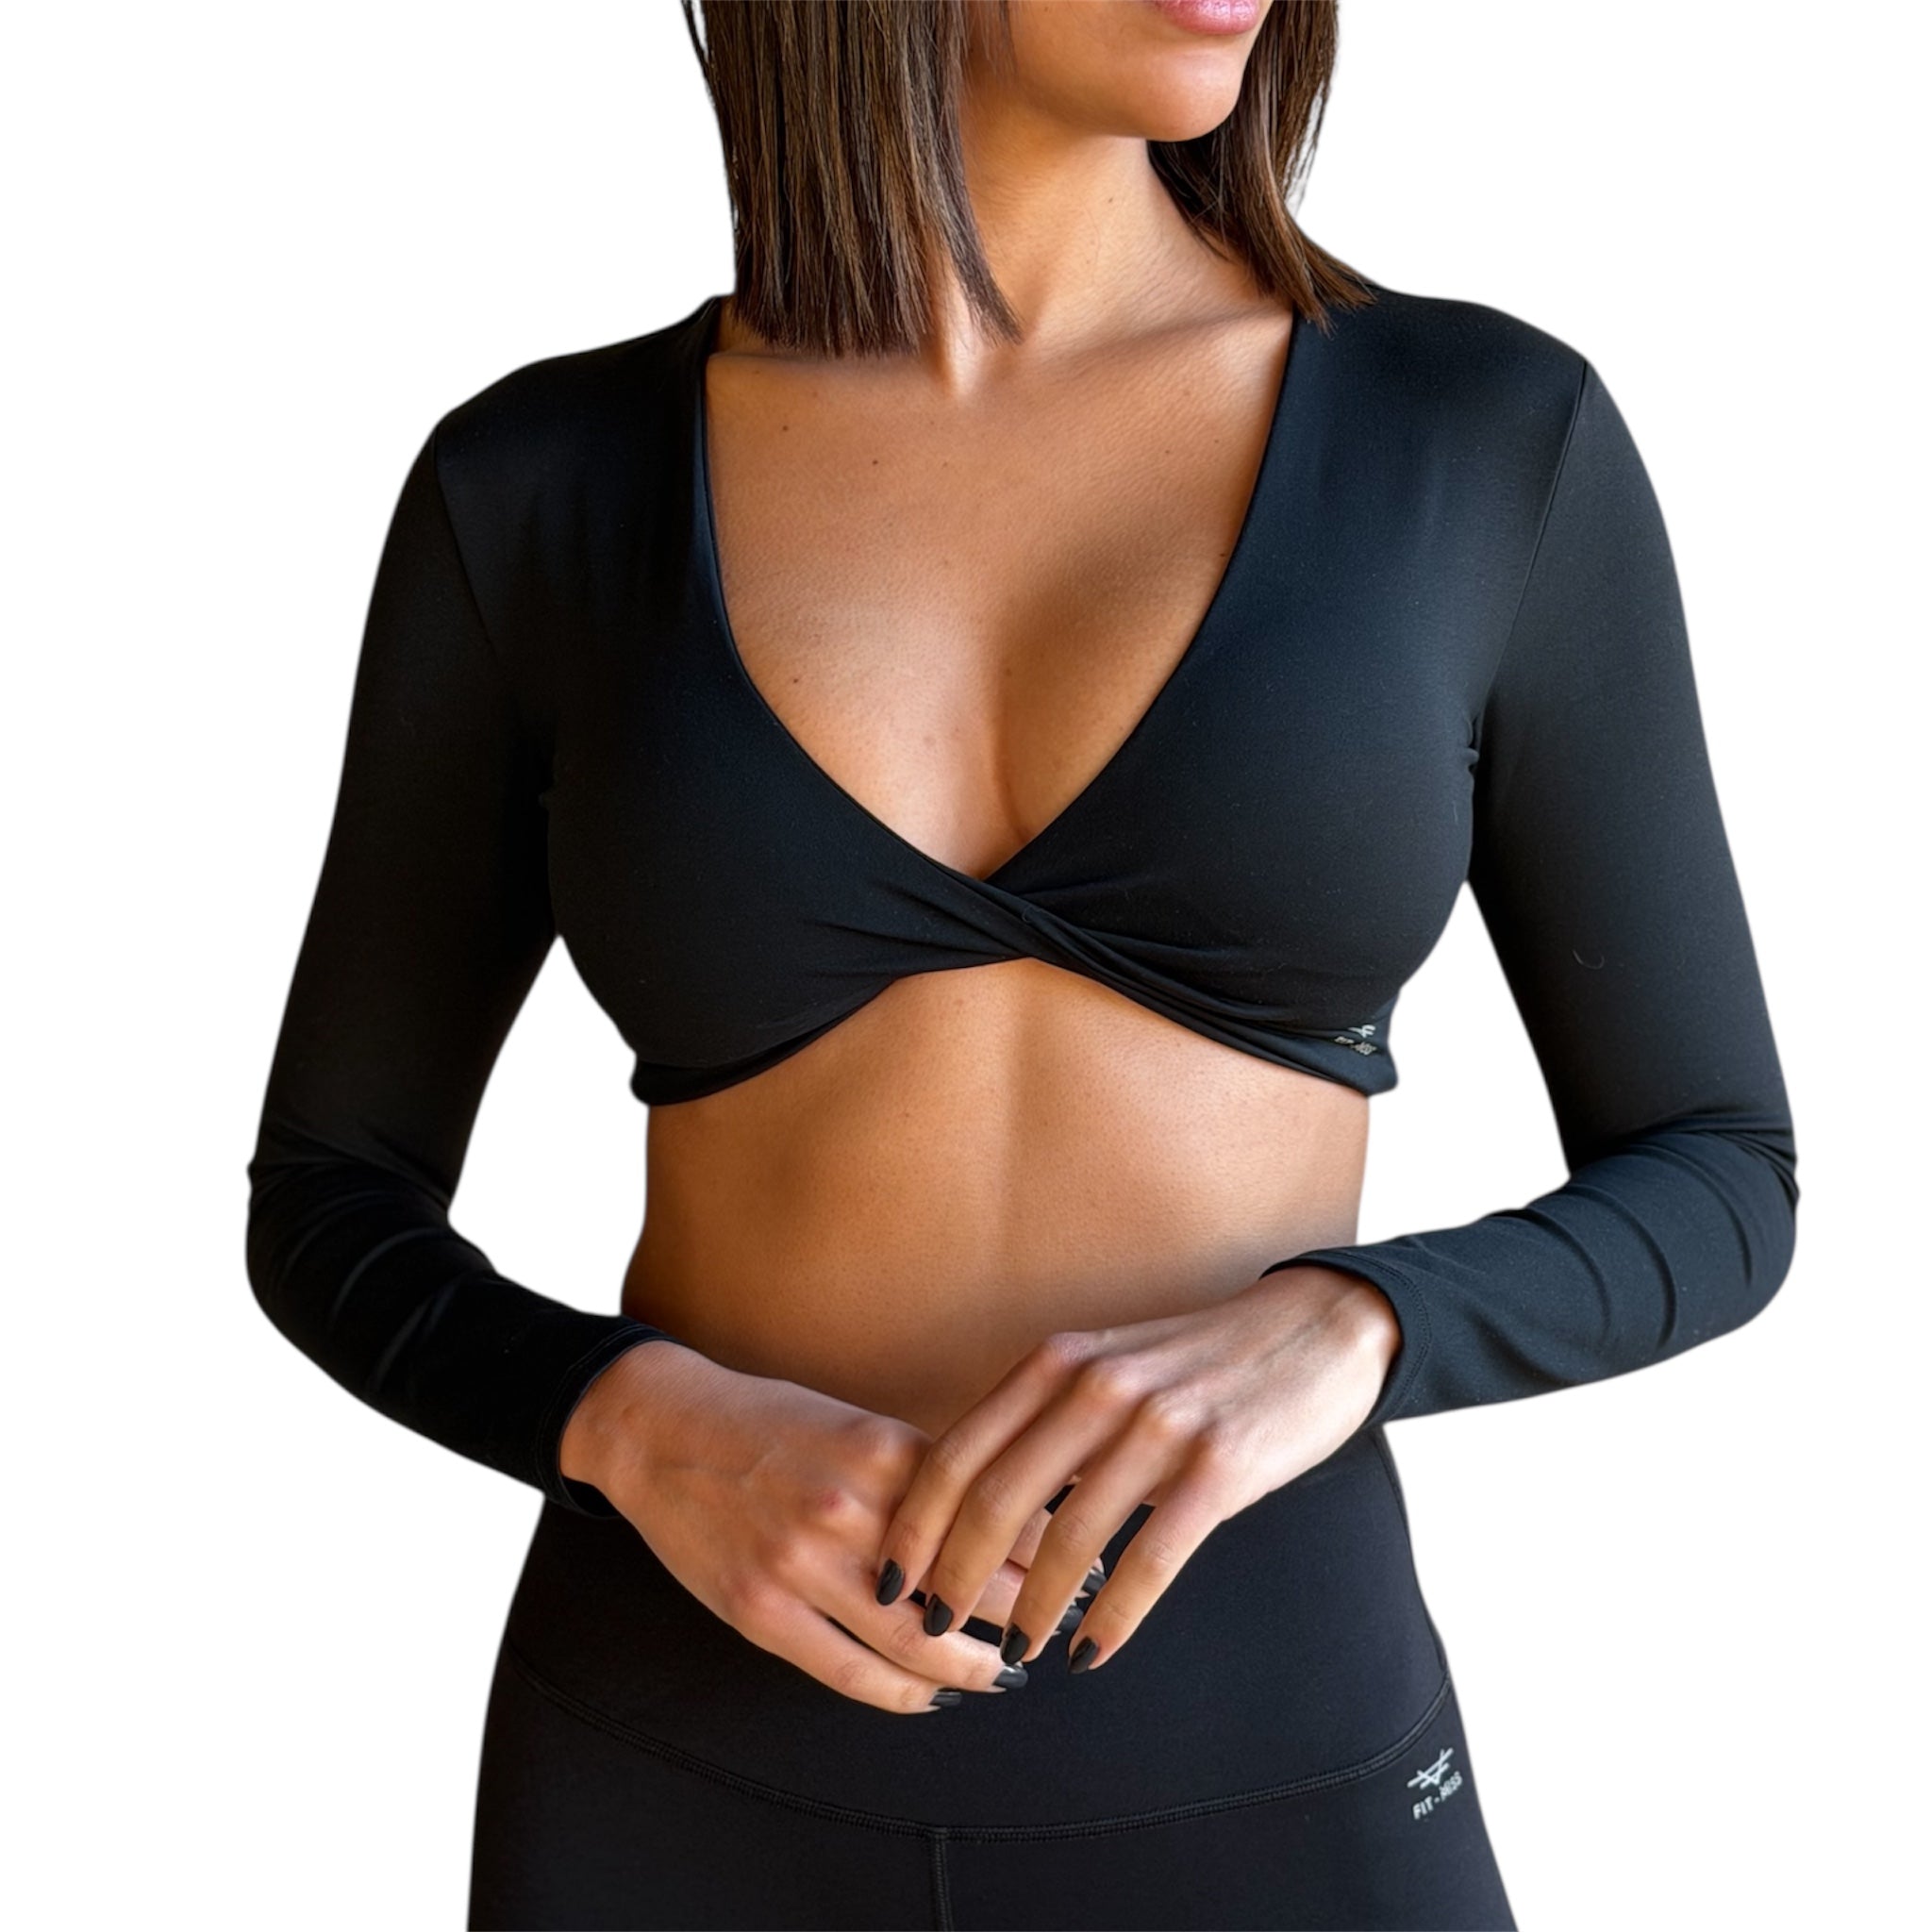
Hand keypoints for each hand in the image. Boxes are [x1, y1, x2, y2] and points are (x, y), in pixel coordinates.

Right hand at [559, 1339, 1070, 1713]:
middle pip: (968, 1581)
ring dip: (977, 1665)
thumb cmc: (770, 1426)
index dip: (1049, 1546)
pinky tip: (936, 1693)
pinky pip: (853, 1674)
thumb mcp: (858, 1427)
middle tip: (1068, 1620)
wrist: (662, 1430)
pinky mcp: (762, 1612)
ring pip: (917, 1642)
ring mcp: (801, 1565)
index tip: (1085, 1562)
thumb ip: (926, 1473)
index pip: (993, 1512)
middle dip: (1029, 1609)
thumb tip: (1017, 1515)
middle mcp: (849, 1507)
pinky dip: (906, 1693)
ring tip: (1011, 1669)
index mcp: (883, 1451)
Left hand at [871, 1264, 1400, 1675]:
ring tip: (1016, 1652)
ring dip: (1033, 1606)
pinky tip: (1091, 1653)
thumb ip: (1043, 1419)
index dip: (915, 1522)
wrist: (1314, 1331)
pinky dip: (1114, 1615)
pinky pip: (1153, 1556)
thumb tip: (975, 1503)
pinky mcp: (1221, 1465)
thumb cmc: (1196, 1363)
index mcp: (1059, 1362)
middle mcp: (1098, 1386)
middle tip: (934, 1628)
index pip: (958, 1450)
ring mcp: (1160, 1424)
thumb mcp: (1105, 1367)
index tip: (891, 1577)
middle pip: (997, 1497)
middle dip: (955, 1575)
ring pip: (1070, 1535)